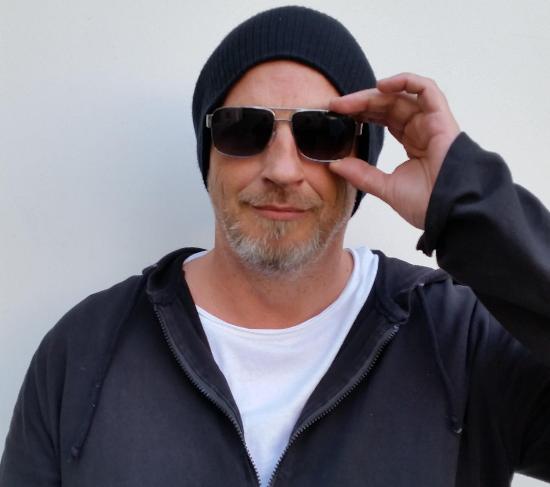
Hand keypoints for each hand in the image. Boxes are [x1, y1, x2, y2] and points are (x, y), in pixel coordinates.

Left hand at [329, 73, 459, 228]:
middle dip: (361, 103)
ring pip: (401, 96)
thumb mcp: (385, 187)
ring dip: (374, 95)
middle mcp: (421, 129)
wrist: (452, 212)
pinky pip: (427, 90)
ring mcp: (432, 122)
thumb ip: (362, 175)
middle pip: (388, 105)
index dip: (361, 113)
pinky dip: (406, 82)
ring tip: (349, 101)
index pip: (383, 118)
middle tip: (336, 106)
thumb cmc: (427, 204)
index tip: (337, 115)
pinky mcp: (441, 119)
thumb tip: (335, 165)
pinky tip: (381, 86)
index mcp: (412, 142)